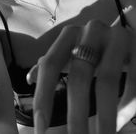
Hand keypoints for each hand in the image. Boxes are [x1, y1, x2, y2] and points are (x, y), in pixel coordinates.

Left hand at [27, 19, 135, 133]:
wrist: (126, 35)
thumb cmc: (94, 47)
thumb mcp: (71, 51)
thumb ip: (52, 63)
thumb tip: (30, 79)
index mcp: (69, 35)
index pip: (50, 65)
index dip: (43, 96)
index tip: (40, 128)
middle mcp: (90, 32)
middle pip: (79, 78)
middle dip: (76, 116)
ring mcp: (116, 38)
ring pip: (107, 82)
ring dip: (104, 117)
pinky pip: (133, 81)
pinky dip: (127, 105)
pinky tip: (120, 122)